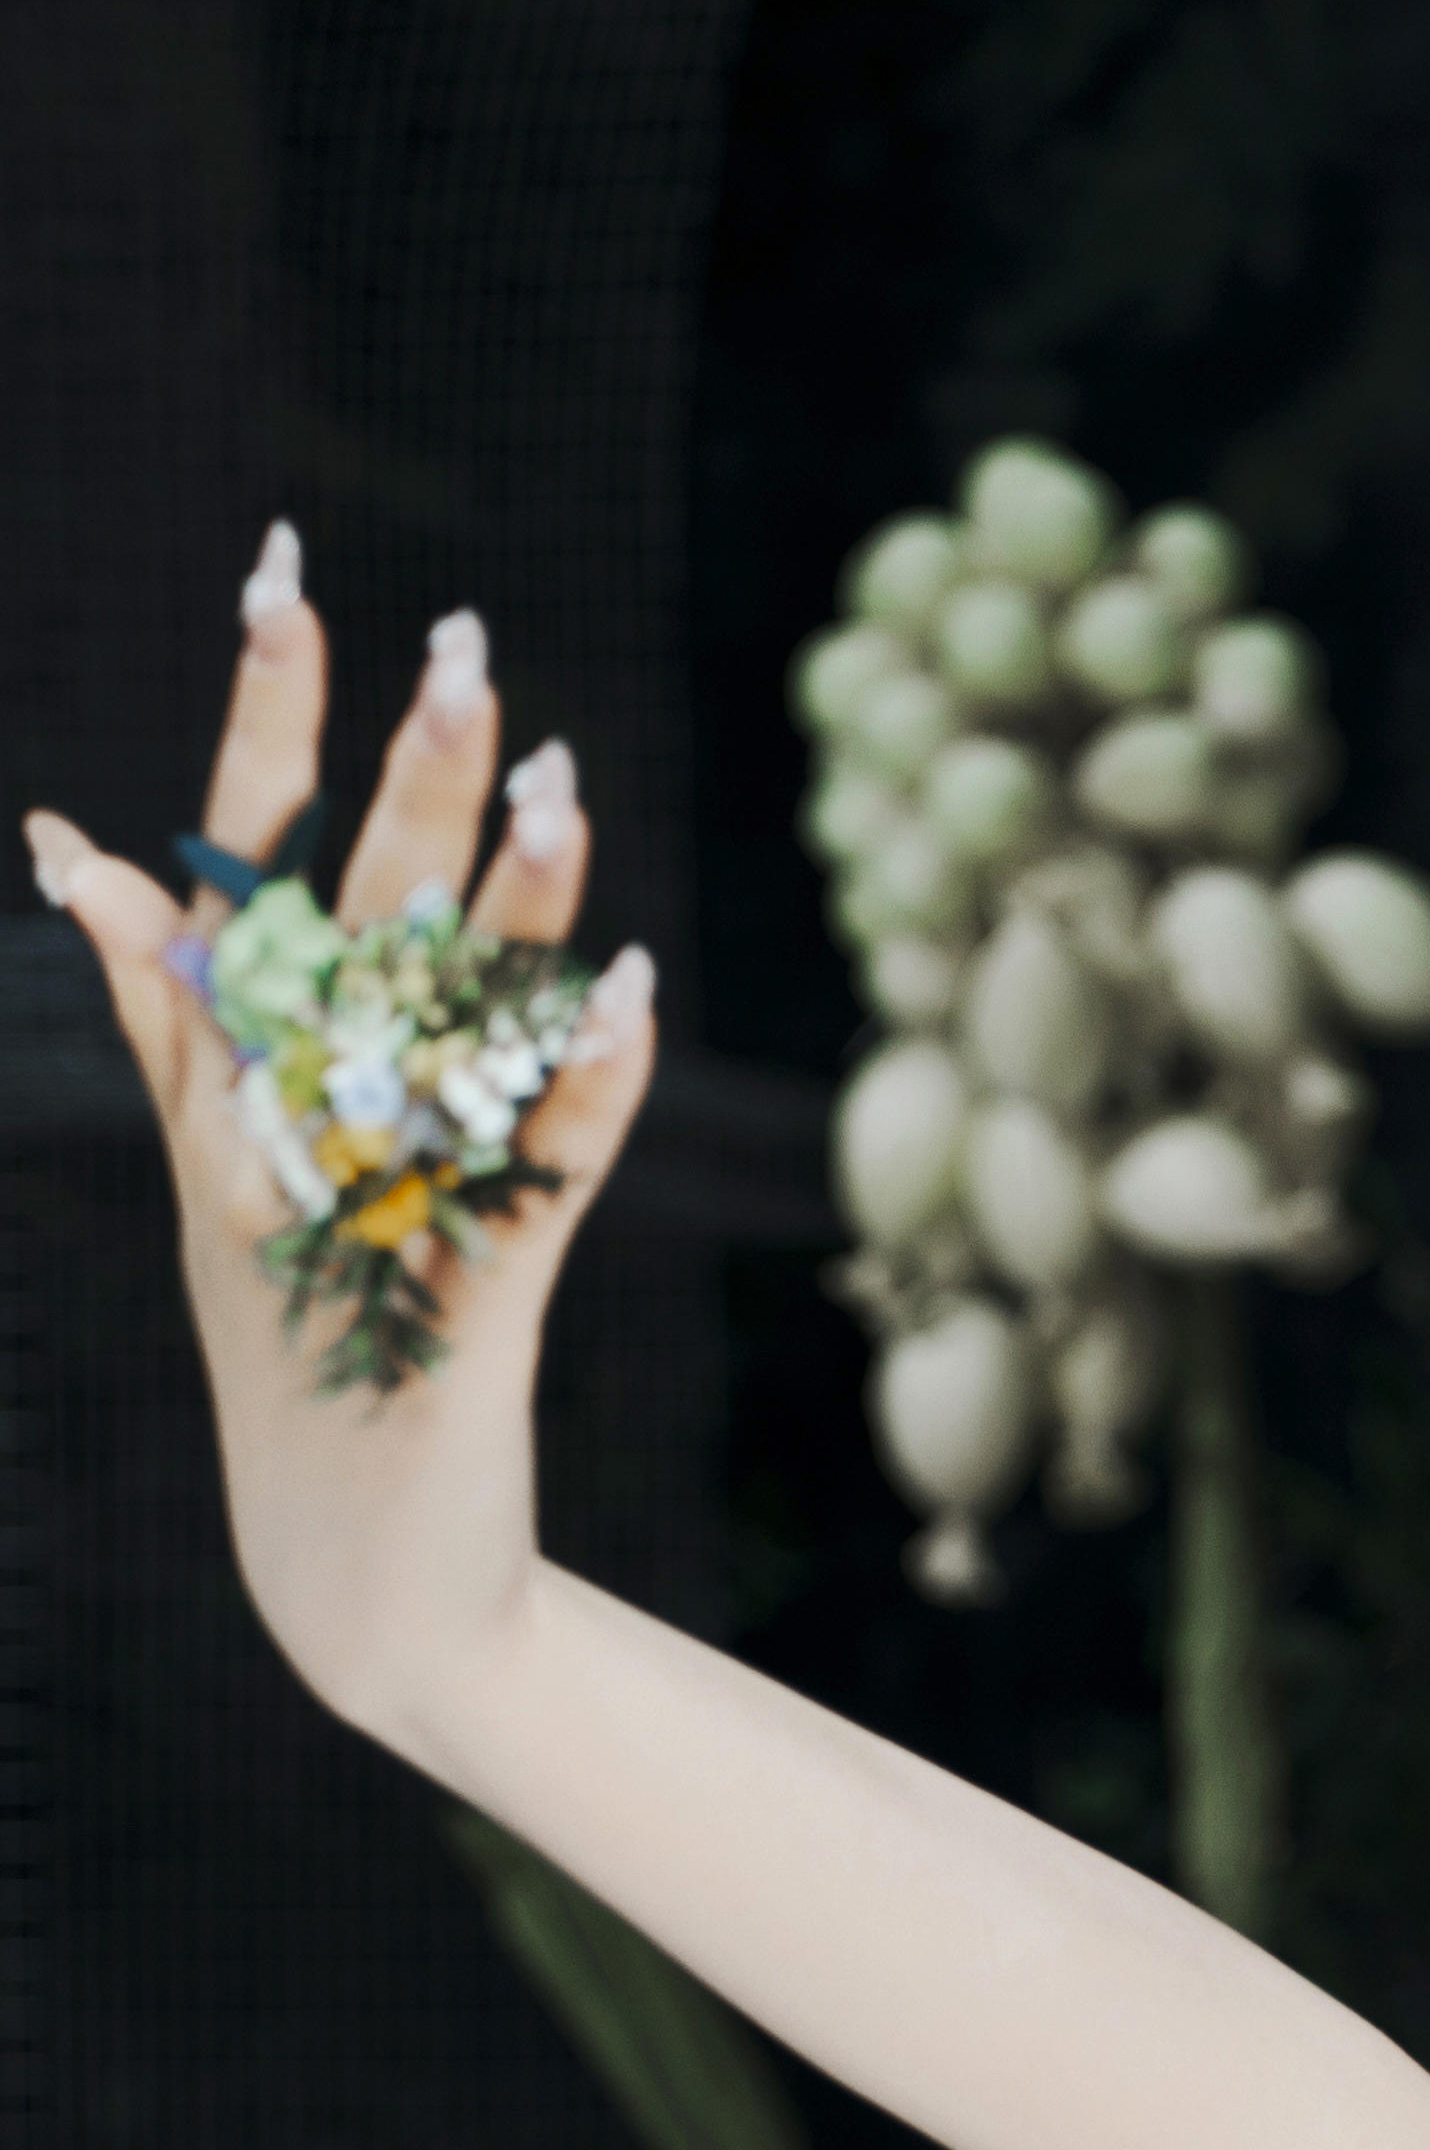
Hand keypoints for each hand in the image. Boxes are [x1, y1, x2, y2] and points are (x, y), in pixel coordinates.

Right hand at [21, 533, 656, 1749]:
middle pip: (350, 917)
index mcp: (230, 1075)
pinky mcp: (472, 1298)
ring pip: (445, 1025)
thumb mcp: (230, 1173)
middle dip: (408, 779)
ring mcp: (378, 1211)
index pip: (244, 860)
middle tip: (467, 646)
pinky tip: (628, 982)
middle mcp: (290, 1123)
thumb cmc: (316, 1349)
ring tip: (560, 772)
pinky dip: (582, 1077)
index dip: (267, 717)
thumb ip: (171, 1013)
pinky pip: (542, 1166)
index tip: (292, 579)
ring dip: (505, 900)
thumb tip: (81, 849)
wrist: (361, 1570)